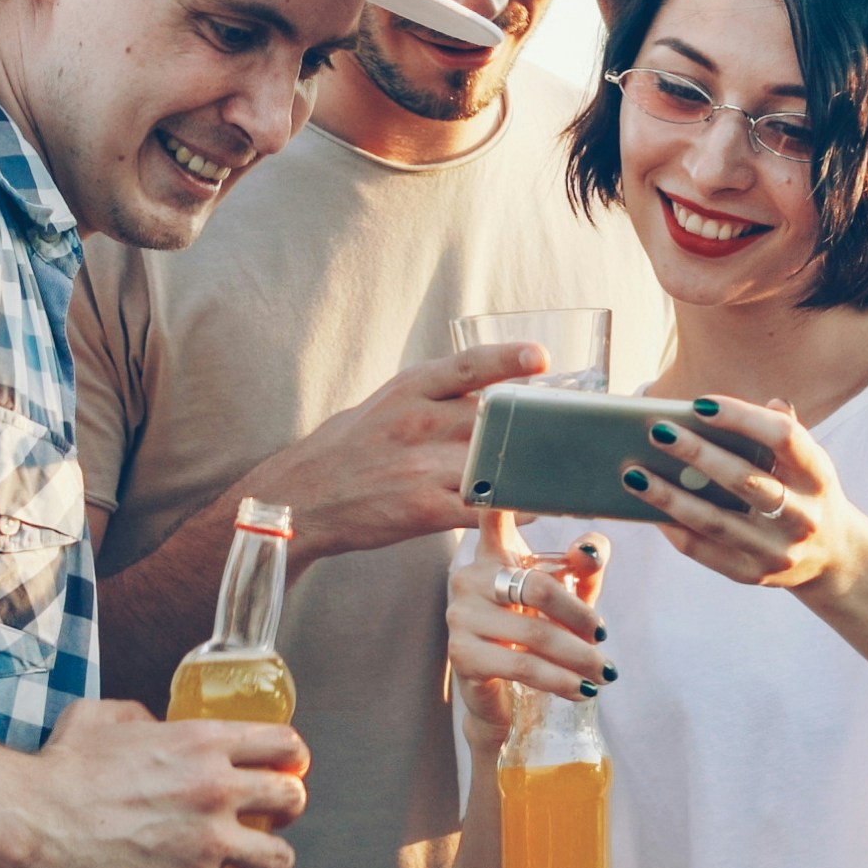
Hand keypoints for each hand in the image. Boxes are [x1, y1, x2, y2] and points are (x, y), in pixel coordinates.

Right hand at [16, 697, 307, 867]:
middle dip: (285, 810)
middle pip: (291, 799)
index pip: (283, 745)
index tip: (283, 770)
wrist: (35, 817)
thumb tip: (154, 724)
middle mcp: (217, 787)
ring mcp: (208, 839)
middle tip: (268, 819)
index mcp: (203, 741)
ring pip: (280, 858)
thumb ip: (141, 715)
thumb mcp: (103, 716)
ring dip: (270, 864)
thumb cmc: (62, 764)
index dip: (289, 759)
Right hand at [250, 343, 544, 558]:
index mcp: (409, 390)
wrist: (298, 500)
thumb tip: (487, 394)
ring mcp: (421, 466)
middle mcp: (418, 422)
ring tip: (564, 473)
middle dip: (532, 426)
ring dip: (532, 472)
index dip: (507, 358)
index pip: (467, 366)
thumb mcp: (385, 405)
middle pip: (493, 418)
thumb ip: (433, 399)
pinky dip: (514, 510)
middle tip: (568, 431)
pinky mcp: (424, 509)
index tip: (541, 358)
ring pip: (495, 464)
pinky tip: (536, 510)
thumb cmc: (346, 451)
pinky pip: (484, 509)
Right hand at [445, 512, 609, 709]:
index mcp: (494, 555)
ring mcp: (461, 617)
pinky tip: (582, 689)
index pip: (492, 517)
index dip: (498, 500)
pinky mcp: (463, 656)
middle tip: (602, 634)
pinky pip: (521, 666)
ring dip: (578, 656)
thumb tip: (590, 549)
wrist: (506, 696)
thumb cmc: (538, 635)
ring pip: (534, 633)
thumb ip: (584, 567)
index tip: (505, 483)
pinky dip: (559, 680)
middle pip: (537, 587)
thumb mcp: (569, 597)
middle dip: (579, 615)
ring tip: (605, 671)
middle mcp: (471, 579)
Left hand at [617, 397, 867, 598]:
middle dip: (697, 454)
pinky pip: (705, 552)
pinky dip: (675, 529)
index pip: (783, 437)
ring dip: (670, 496)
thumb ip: (782, 430)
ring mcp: (778, 550)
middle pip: (744, 480)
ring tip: (633, 474)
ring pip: (716, 521)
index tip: (700, 404)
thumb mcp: (807, 460)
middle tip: (657, 432)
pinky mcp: (754, 575)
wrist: (833, 556)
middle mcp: (803, 515)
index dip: (742, 417)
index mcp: (818, 476)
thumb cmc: (805, 490)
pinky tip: (649, 510)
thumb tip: (749, 404)